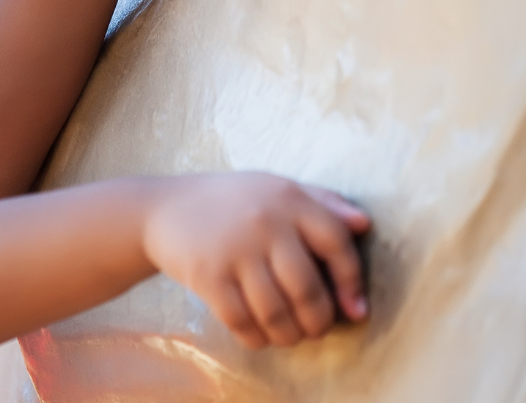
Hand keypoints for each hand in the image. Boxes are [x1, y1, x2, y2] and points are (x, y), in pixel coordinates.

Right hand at [142, 172, 370, 347]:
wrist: (161, 208)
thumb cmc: (229, 200)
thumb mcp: (275, 188)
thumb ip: (322, 201)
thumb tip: (364, 226)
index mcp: (288, 198)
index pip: (336, 243)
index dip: (351, 282)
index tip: (356, 309)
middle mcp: (264, 223)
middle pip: (307, 289)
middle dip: (318, 321)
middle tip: (318, 330)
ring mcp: (234, 251)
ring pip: (275, 311)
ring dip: (289, 335)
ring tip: (291, 337)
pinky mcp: (207, 276)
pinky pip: (240, 320)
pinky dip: (255, 338)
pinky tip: (260, 338)